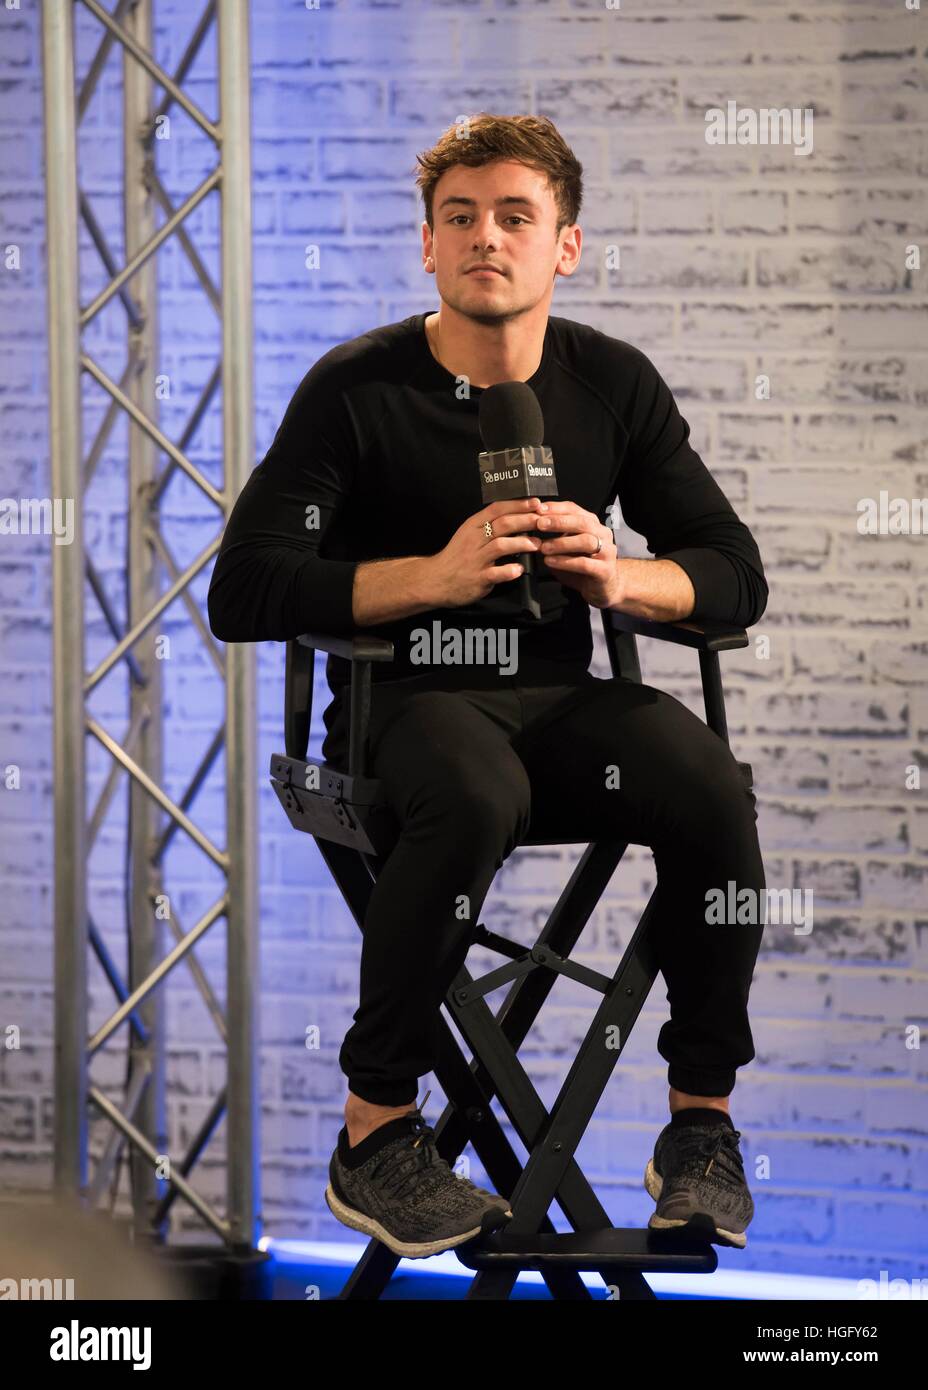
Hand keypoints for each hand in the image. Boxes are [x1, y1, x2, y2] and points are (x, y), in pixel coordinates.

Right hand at [426, 496, 547, 607]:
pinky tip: (519, 569)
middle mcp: (474, 539)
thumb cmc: (457, 556)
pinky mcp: (477, 578)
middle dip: (526, 521)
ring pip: (501, 545)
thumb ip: (488, 525)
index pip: (497, 509)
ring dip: (522, 544)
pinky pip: (496, 573)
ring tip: (536, 545)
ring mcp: (475, 559)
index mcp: (473, 526)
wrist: (435, 579)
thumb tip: (516, 515)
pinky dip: (510, 570)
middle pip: (503, 524)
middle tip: (542, 522)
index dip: (518, 504)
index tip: (535, 503)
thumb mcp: (468, 534)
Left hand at [536, 500, 620, 608]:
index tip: (538, 509)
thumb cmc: (583, 564)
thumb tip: (531, 526)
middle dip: (559, 522)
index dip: (556, 508)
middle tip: (540, 524)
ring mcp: (606, 552)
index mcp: (592, 524)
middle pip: (582, 522)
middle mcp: (602, 534)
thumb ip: (555, 535)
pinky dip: (565, 562)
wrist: (604, 587)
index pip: (575, 509)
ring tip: (543, 547)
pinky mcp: (604, 571)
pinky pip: (584, 564)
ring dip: (561, 543)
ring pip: (586, 541)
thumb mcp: (568, 546)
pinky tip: (551, 562)